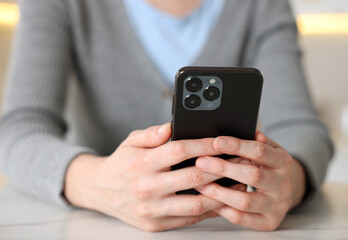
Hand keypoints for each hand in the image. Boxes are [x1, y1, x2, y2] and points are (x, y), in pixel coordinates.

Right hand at [64, 123, 226, 231]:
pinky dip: (208, 210)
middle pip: (193, 178)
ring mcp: (152, 209)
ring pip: (196, 204)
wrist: (101, 191)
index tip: (222, 142)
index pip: (180, 151)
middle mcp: (147, 187)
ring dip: (221, 194)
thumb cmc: (121, 163)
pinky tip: (221, 200)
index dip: (204, 145)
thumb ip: (151, 134)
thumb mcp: (131, 142)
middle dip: (221, 168)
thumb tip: (171, 126)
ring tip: (239, 183)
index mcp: (142, 163)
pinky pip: (189, 219)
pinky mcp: (156, 224)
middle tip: (239, 161)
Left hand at [194, 131, 305, 230]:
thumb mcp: (270, 149)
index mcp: (283, 162)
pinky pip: (242, 218)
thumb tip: (240, 128)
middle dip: (224, 168)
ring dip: (219, 192)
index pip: (259, 151)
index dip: (237, 146)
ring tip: (199, 184)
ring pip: (245, 201)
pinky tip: (209, 200)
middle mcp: (283, 185)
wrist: (291, 190)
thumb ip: (257, 140)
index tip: (216, 141)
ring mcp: (276, 205)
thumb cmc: (271, 165)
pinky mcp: (268, 222)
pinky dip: (223, 209)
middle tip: (201, 162)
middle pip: (253, 176)